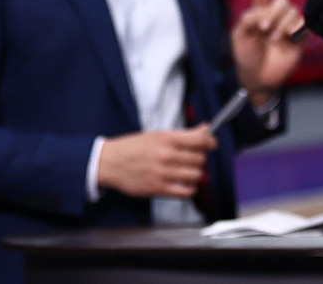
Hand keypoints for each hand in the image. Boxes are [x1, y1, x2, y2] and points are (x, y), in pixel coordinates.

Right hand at [97, 128, 217, 198]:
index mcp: (167, 139)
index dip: (211, 142)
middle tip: (193, 159)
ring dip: (196, 175)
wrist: (110, 163)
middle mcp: (167, 155)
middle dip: (200, 159)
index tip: (212, 145)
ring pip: (196, 176)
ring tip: (188, 173)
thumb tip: (205, 129)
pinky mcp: (158, 189)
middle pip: (200, 159)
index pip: (201, 140)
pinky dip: (189, 189)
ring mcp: (163, 173)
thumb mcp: (157, 135)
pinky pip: (185, 192)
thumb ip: (183, 134)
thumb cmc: (133, 147)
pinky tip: (184, 185)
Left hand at [231, 0, 305, 103]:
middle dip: (272, 13)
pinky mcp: (299, 37)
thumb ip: (248, 18)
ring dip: (281, 23)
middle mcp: (274, 16)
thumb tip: (264, 12)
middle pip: (281, 0)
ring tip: (274, 38)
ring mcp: (287, 25)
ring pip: (292, 10)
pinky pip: (303, 23)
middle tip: (263, 29)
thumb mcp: (238, 35)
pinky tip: (288, 37)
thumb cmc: (246, 56)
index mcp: (258, 12)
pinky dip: (295, 28)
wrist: (259, 78)